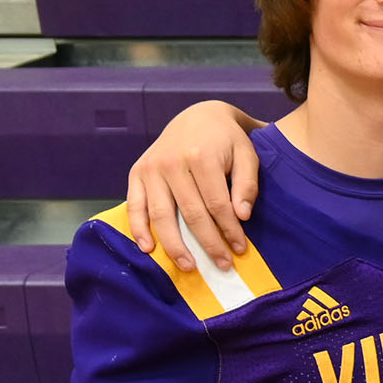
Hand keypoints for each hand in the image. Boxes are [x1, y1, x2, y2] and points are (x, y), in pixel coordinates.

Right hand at [124, 102, 264, 271]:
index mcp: (201, 156)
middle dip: (208, 243)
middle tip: (222, 266)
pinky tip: (148, 249)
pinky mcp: (137, 172)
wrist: (198, 115)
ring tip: (188, 266)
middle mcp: (172, 162)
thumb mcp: (247, 154)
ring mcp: (151, 168)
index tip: (240, 249)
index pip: (216, 204)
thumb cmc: (227, 140)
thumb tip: (242, 216)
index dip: (229, 230)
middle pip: (190, 214)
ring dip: (174, 245)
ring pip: (161, 214)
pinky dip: (138, 229)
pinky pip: (134, 205)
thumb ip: (247, 184)